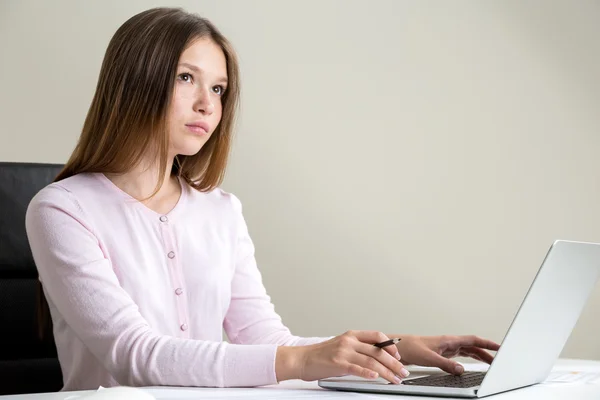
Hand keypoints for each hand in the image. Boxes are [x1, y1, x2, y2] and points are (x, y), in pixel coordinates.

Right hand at [276, 330, 409, 383]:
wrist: (302, 359)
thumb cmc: (321, 355)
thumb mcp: (342, 347)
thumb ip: (357, 349)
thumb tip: (375, 357)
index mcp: (352, 335)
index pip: (377, 336)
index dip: (390, 346)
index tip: (399, 357)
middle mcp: (349, 341)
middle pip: (377, 350)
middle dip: (394, 363)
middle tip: (403, 372)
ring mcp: (343, 351)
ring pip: (371, 360)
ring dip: (386, 371)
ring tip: (395, 379)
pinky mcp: (338, 363)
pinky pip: (357, 368)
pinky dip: (368, 373)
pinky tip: (376, 377)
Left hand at [393, 334, 500, 374]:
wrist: (398, 347)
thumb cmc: (410, 347)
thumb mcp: (429, 358)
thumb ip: (446, 364)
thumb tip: (461, 370)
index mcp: (448, 340)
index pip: (472, 340)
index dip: (487, 343)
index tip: (499, 346)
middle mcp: (449, 342)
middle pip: (473, 345)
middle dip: (487, 351)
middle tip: (500, 358)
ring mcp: (446, 347)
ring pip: (468, 350)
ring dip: (480, 355)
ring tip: (491, 362)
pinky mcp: (442, 353)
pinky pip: (460, 355)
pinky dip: (469, 358)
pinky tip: (472, 363)